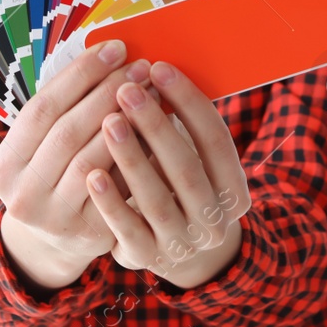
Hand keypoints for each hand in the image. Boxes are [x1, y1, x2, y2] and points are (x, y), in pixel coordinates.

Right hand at [0, 40, 162, 288]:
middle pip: (68, 131)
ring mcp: (55, 219)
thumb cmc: (54, 178)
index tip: (114, 48)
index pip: (42, 108)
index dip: (80, 74)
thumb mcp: (42, 150)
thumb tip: (109, 58)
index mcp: (5, 166)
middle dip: (107, 92)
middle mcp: (23, 195)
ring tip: (152, 92)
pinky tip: (157, 129)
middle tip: (140, 66)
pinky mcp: (89, 234)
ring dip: (126, 119)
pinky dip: (138, 154)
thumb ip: (64, 112)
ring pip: (93, 158)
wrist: (55, 243)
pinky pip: (119, 186)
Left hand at [85, 59, 250, 287]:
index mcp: (233, 189)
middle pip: (186, 169)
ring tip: (108, 121)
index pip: (217, 141)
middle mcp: (214, 220)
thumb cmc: (181, 188)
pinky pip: (128, 230)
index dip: (190, 103)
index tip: (160, 68)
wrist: (180, 254)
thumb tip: (153, 70)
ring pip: (156, 199)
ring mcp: (181, 243)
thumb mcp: (196, 162)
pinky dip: (111, 202)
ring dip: (131, 158)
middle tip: (126, 89)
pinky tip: (92, 174)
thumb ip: (183, 128)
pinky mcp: (148, 258)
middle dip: (156, 126)